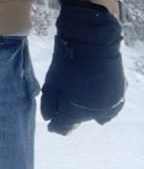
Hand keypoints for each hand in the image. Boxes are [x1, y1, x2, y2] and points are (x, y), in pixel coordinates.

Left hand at [41, 0, 125, 134]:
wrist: (92, 40)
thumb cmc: (67, 61)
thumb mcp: (51, 82)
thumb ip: (48, 104)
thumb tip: (49, 120)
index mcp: (76, 111)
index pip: (63, 127)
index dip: (55, 126)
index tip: (51, 123)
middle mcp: (96, 113)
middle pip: (80, 119)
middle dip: (72, 112)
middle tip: (65, 96)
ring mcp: (111, 104)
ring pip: (96, 114)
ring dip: (87, 107)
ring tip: (80, 90)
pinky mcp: (121, 93)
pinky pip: (109, 105)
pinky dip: (101, 101)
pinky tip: (93, 90)